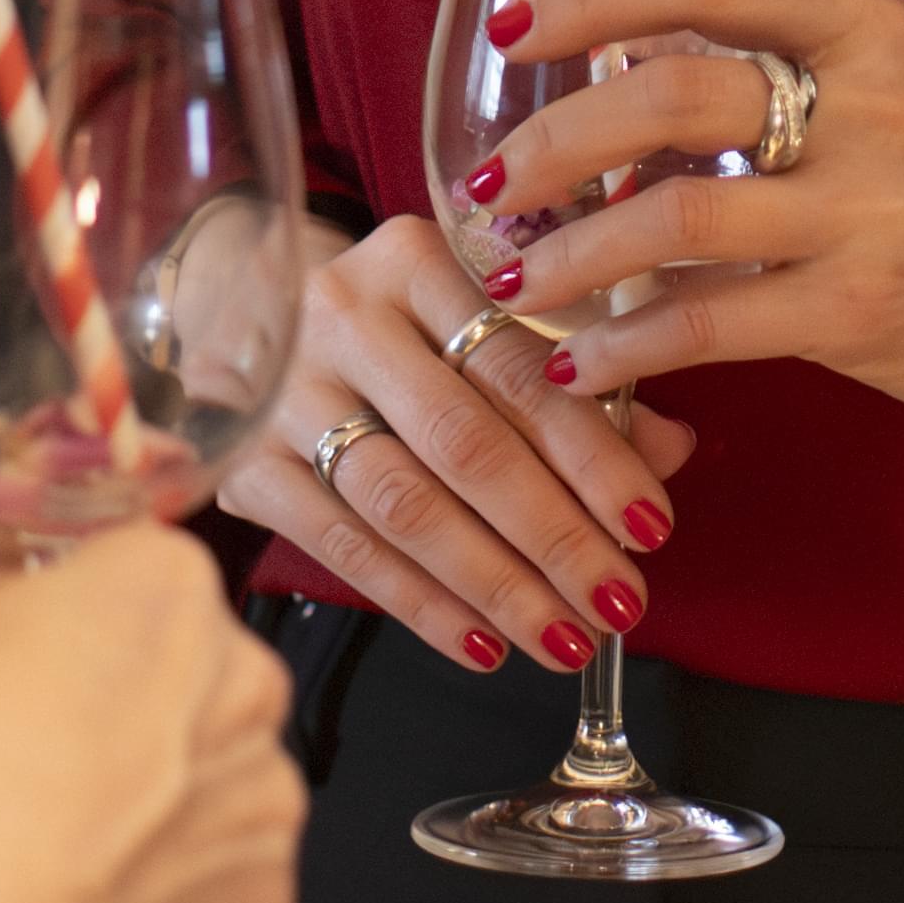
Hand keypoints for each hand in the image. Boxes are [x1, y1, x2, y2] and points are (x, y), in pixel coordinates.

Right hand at [0, 525, 301, 902]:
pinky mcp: (263, 895)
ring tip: (72, 843)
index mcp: (170, 586)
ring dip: (169, 802)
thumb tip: (24, 628)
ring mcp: (265, 794)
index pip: (146, 576)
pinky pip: (227, 881)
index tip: (52, 663)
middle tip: (57, 758)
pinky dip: (178, 895)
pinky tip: (98, 902)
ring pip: (223, 780)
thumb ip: (10, 604)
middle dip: (143, 709)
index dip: (89, 623)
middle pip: (202, 676)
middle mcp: (244, 678)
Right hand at [210, 211, 702, 674]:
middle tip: (619, 602)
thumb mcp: (477, 320)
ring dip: (496, 584)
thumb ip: (572, 382)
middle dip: (553, 536)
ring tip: (564, 639)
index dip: (593, 455)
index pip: (519, 370)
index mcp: (415, 259)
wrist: (234, 310)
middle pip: (465, 443)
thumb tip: (669, 452)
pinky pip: (347, 547)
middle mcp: (343, 316)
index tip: (652, 526)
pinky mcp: (245, 464)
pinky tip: (482, 643)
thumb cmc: (393, 324)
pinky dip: (420, 603)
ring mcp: (285, 393)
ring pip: (406, 505)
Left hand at [472, 0, 903, 438]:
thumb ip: (783, 73)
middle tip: (488, 180)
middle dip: (554, 137)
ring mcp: (870, 210)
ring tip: (515, 278)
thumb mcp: (897, 92)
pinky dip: (627, 346)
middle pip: (670, 90)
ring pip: (676, 213)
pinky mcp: (864, 312)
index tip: (514, 25)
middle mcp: (868, 105)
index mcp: (867, 28)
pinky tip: (581, 366)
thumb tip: (621, 76)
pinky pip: (711, 322)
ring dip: (571, 252)